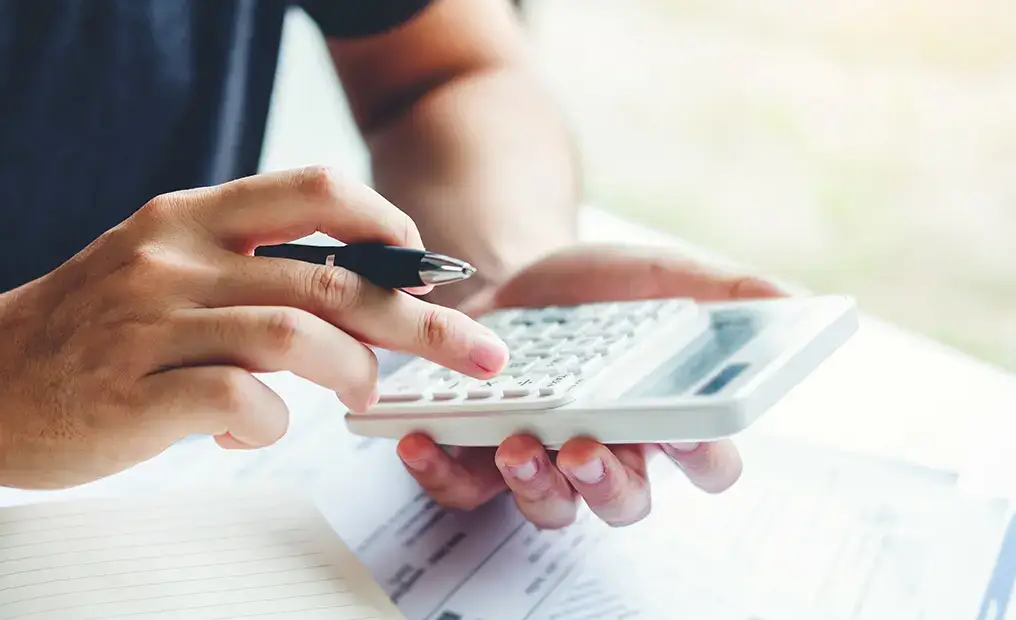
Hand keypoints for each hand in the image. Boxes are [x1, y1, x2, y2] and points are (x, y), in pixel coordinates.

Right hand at [0, 167, 509, 488]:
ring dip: (355, 371)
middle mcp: (175, 260)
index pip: (313, 190)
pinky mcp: (136, 393)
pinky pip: (241, 403)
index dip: (385, 224)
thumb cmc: (75, 334)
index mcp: (187, 220)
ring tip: (362, 394)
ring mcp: (154, 325)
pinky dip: (273, 424)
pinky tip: (260, 429)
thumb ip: (240, 273)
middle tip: (472, 351)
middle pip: (335, 276)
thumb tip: (347, 306)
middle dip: (422, 318)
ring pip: (300, 333)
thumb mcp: (154, 271)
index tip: (422, 264)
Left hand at [396, 244, 783, 527]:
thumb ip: (720, 288)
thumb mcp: (656, 275)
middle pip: (625, 500)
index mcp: (661, 417)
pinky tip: (426, 441)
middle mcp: (607, 451)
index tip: (687, 429)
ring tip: (518, 444)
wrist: (505, 274)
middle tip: (587, 448)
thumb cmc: (591, 289)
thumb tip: (793, 299)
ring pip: (552, 507)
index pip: (705, 461)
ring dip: (535, 485)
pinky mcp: (477, 458)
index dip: (703, 457)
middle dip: (608, 484)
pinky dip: (442, 472)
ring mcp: (541, 459)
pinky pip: (464, 490)